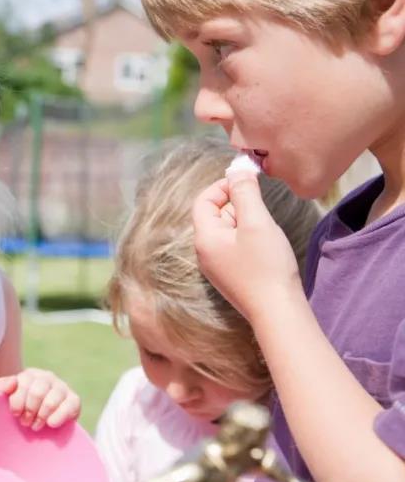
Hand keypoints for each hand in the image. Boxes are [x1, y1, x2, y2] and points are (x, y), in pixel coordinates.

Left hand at [0, 368, 80, 429]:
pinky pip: (70, 406)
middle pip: (37, 393)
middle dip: (29, 411)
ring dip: (41, 417)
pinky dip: (58, 417)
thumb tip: (13, 382)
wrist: (37, 418)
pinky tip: (50, 424)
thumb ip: (3, 386)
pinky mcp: (74, 399)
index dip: (17, 402)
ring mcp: (62, 387)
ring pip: (51, 402)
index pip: (23, 384)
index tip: (15, 414)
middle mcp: (47, 377)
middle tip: (25, 422)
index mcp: (29, 375)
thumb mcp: (5, 395)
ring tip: (36, 425)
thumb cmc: (19, 407)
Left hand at [191, 172, 304, 321]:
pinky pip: (233, 246)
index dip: (222, 186)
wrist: (277, 311)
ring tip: (265, 230)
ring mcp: (216, 266)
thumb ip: (245, 194)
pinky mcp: (230, 275)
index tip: (247, 181)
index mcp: (204, 238)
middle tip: (261, 208)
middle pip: (214, 214)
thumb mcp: (256, 222)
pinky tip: (266, 245)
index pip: (202, 201)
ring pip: (226, 230)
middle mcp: (204, 252)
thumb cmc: (267, 266)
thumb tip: (237, 169)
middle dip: (236, 203)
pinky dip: (247, 237)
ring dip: (244, 220)